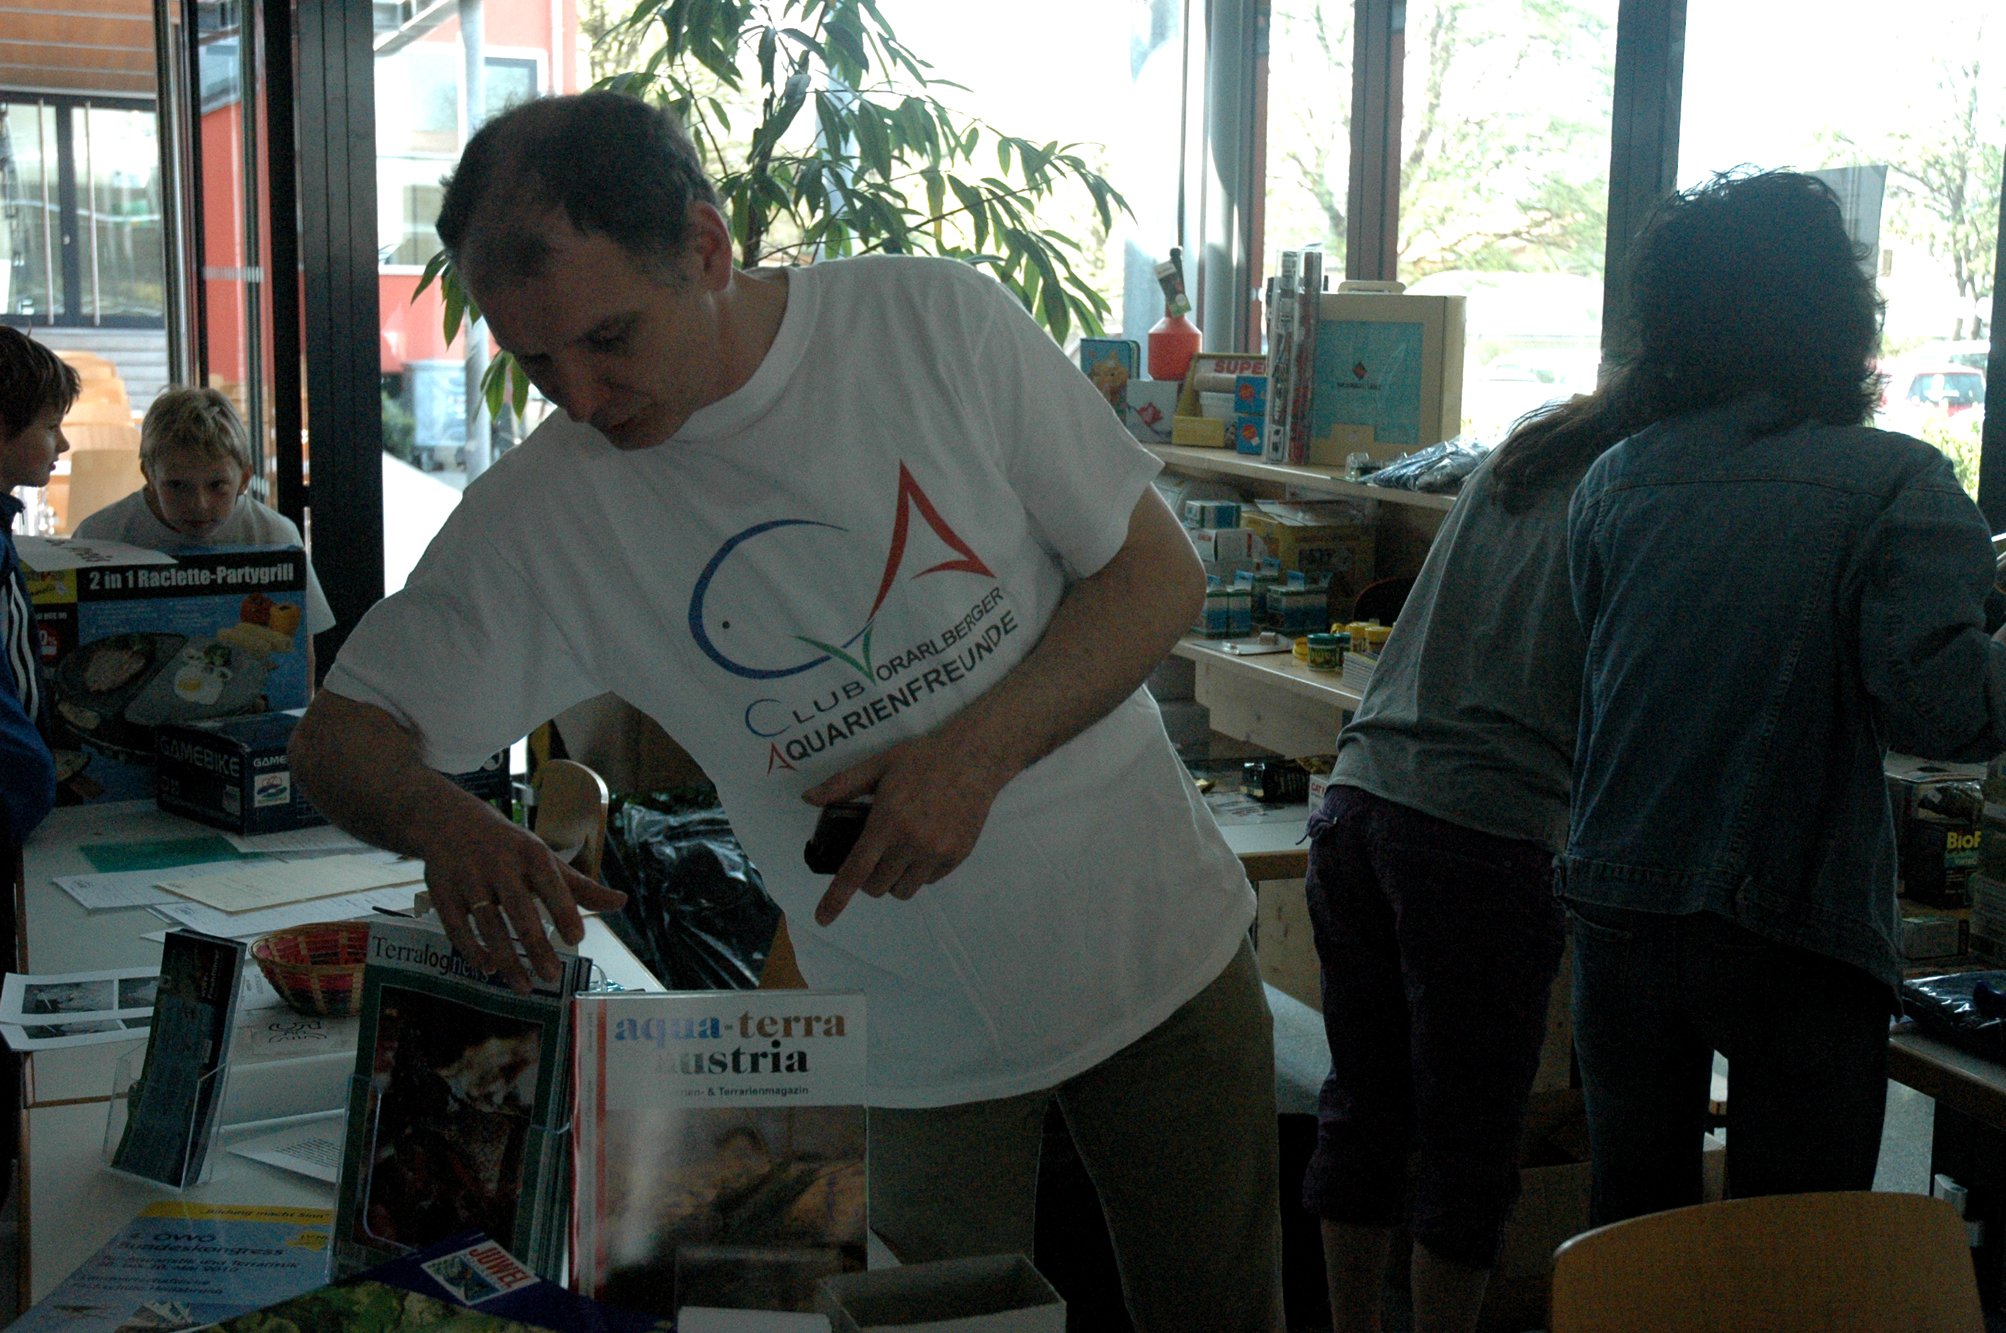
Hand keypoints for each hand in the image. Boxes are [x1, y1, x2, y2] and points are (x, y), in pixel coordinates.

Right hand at [417, 806, 627, 991]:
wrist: (450, 822)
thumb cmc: (509, 847)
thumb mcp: (545, 859)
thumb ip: (580, 887)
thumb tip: (621, 902)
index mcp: (530, 854)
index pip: (550, 883)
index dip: (563, 910)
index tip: (577, 939)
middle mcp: (498, 864)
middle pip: (518, 908)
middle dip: (535, 944)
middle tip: (552, 975)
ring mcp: (468, 877)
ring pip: (487, 923)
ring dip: (506, 958)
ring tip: (524, 986)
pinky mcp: (442, 890)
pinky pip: (456, 925)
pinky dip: (471, 949)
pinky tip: (488, 968)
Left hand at [803, 733, 1010, 925]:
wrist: (974, 759)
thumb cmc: (923, 758)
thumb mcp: (878, 764)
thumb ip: (842, 784)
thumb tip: (808, 797)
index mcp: (887, 821)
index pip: (855, 870)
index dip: (836, 898)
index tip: (822, 918)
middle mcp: (912, 842)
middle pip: (877, 887)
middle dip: (868, 879)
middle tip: (872, 856)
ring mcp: (937, 852)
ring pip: (903, 890)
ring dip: (893, 880)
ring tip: (898, 854)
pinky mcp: (956, 856)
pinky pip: (929, 881)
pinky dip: (919, 873)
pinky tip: (923, 846)